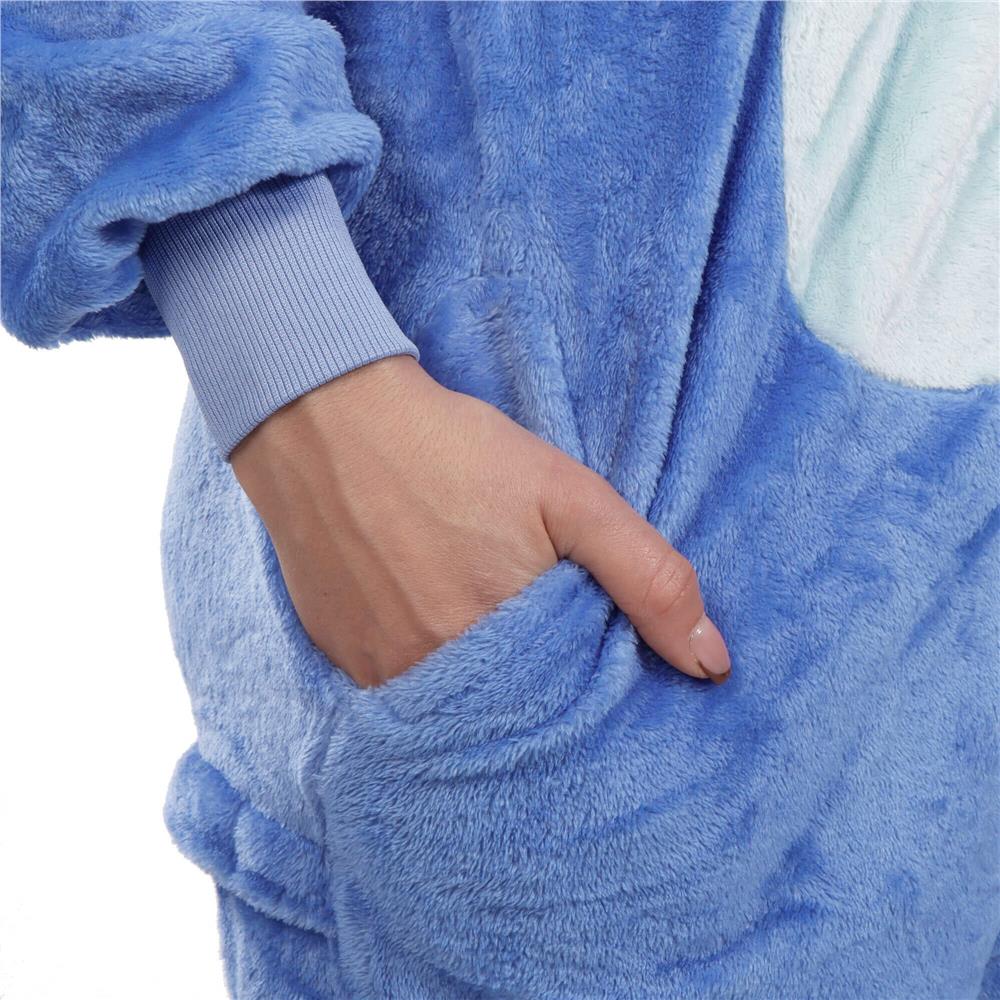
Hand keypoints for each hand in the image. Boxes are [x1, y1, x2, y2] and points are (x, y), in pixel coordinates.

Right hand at [231, 356, 731, 686]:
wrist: (329, 421)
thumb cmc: (455, 452)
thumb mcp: (570, 497)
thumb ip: (648, 577)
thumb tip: (713, 663)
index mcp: (502, 650)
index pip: (566, 715)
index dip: (587, 693)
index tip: (593, 669)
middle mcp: (436, 680)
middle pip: (507, 718)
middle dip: (532, 694)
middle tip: (535, 640)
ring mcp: (380, 674)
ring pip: (451, 709)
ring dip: (479, 686)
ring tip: (485, 628)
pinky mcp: (341, 657)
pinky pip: (397, 691)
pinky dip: (425, 669)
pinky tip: (430, 618)